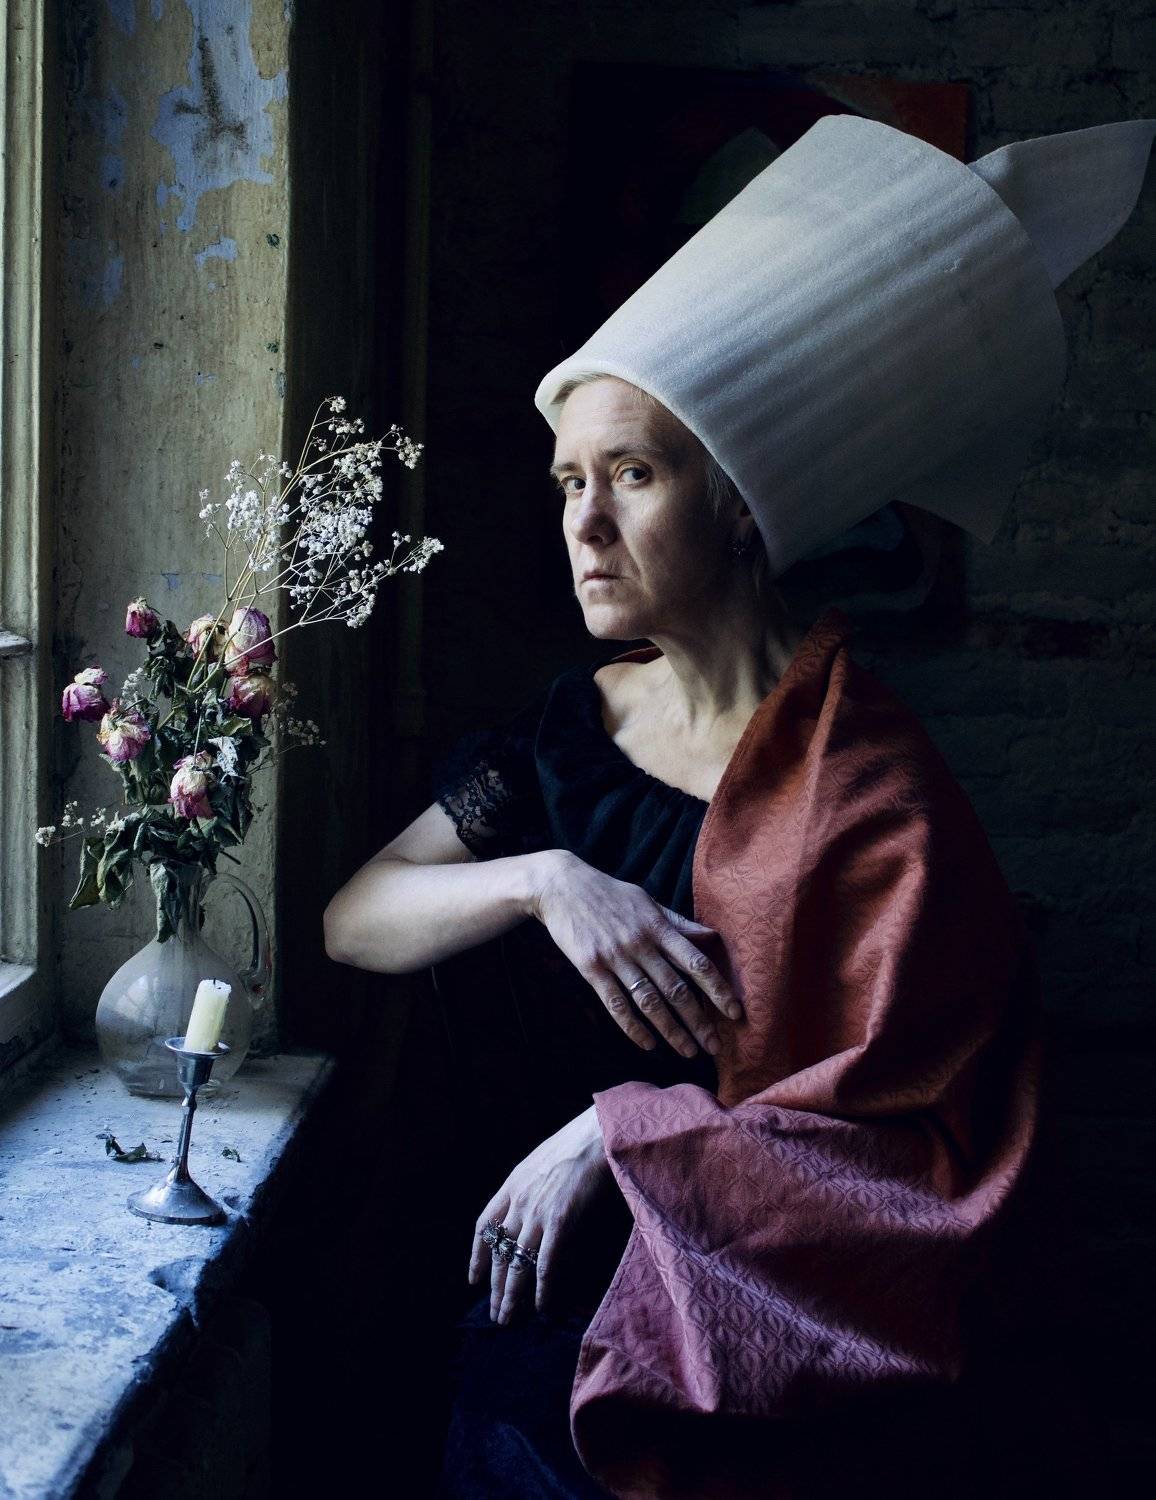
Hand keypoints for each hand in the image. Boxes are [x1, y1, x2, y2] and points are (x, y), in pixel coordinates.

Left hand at [470, 1104, 612, 1323]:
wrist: (598, 1133)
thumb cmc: (578, 1144)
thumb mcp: (542, 1160)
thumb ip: (532, 1185)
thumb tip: (532, 1208)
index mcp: (512, 1183)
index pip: (484, 1225)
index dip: (477, 1255)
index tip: (474, 1280)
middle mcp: (519, 1201)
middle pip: (498, 1251)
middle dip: (494, 1286)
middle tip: (495, 1313)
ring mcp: (538, 1212)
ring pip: (517, 1263)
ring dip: (511, 1295)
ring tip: (508, 1319)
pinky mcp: (561, 1221)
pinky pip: (546, 1263)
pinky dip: (543, 1288)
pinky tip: (542, 1307)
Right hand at [529, 849, 741, 1056]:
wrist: (562, 886)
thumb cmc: (610, 894)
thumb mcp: (648, 901)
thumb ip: (678, 922)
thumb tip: (710, 936)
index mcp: (658, 927)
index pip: (696, 962)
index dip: (718, 989)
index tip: (734, 1011)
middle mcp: (640, 943)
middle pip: (676, 989)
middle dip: (699, 1021)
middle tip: (714, 1046)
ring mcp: (615, 957)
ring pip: (649, 1002)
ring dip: (671, 1030)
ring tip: (688, 1051)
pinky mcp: (591, 968)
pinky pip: (616, 1004)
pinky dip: (633, 1027)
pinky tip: (648, 1044)